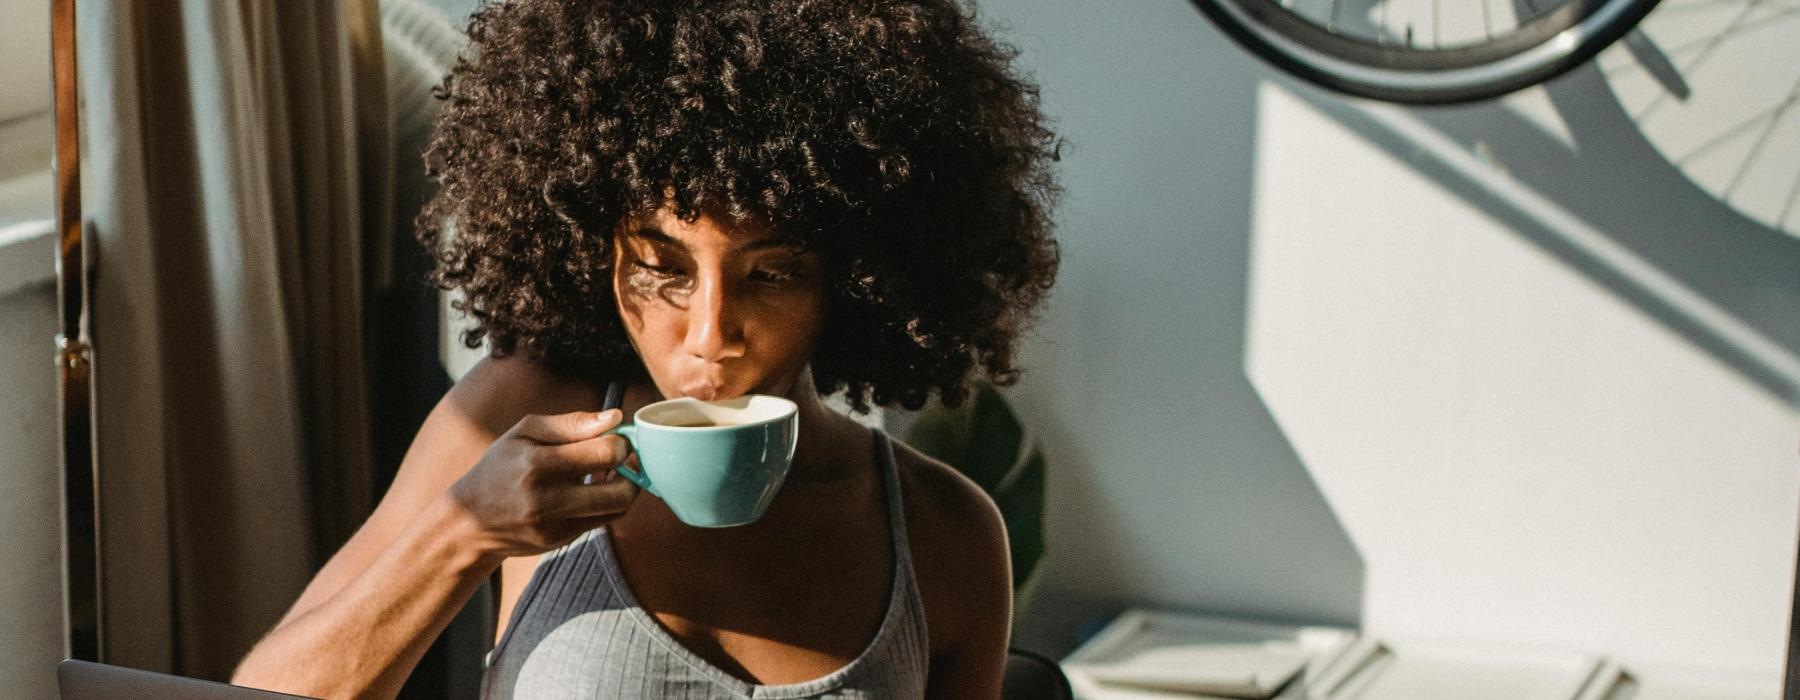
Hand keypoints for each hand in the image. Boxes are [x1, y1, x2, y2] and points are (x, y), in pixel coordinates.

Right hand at [446, 409, 639, 557]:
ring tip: (612, 472)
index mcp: (537, 463)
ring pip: (617, 508)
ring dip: (625, 487)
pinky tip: (596, 488)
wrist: (470, 521)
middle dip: (631, 469)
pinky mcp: (561, 540)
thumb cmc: (500, 467)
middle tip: (622, 457)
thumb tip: (616, 417)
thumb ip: (572, 423)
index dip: (621, 442)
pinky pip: (603, 520)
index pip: (605, 452)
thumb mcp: (524, 433)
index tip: (616, 436)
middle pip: (620, 490)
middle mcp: (547, 498)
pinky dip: (608, 502)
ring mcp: (555, 525)